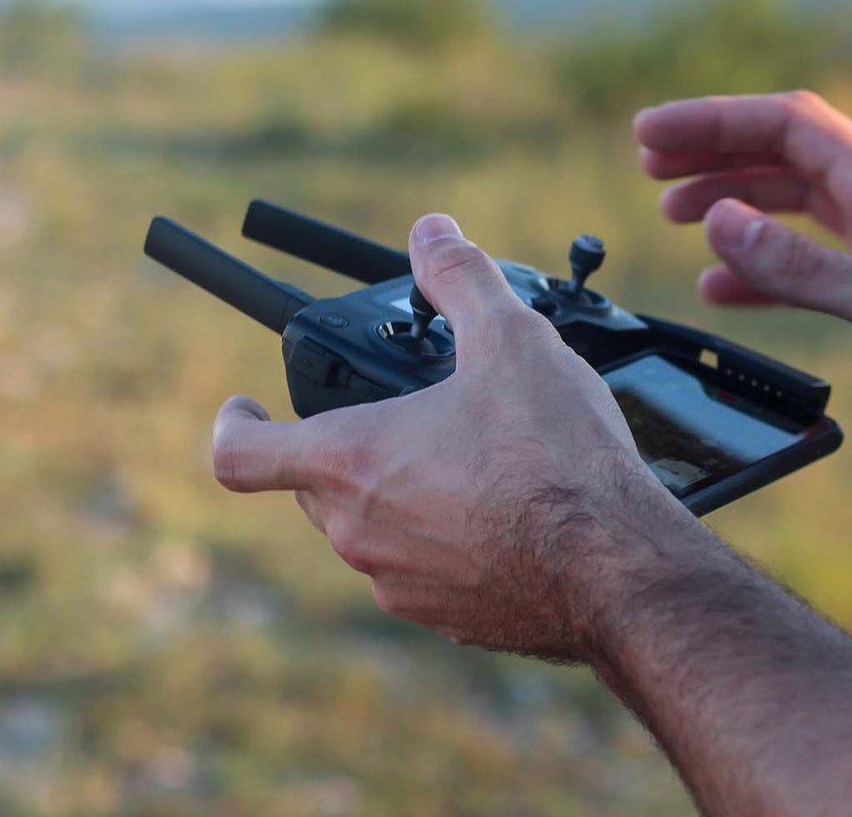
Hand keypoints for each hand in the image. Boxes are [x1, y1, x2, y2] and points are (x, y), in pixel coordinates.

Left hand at [212, 214, 685, 659]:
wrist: (616, 569)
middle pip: (312, 489)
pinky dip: (441, 542)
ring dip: (396, 496)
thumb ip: (460, 278)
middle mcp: (357, 532)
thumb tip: (433, 232)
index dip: (234, 425)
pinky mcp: (446, 620)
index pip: (240, 456)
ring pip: (369, 532)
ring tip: (461, 462)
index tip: (246, 408)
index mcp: (349, 462)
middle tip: (396, 418)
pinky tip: (498, 516)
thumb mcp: (510, 339)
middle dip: (340, 450)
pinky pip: (420, 573)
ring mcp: (398, 583)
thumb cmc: (555, 458)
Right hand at [635, 91, 851, 476]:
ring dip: (731, 203)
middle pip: (785, 156)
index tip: (652, 135)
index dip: (717, 121)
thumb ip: (803, 267)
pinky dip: (756, 270)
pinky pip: (806, 265)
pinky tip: (721, 291)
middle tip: (650, 165)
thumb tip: (720, 221)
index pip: (791, 127)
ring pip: (793, 206)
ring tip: (674, 214)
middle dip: (715, 152)